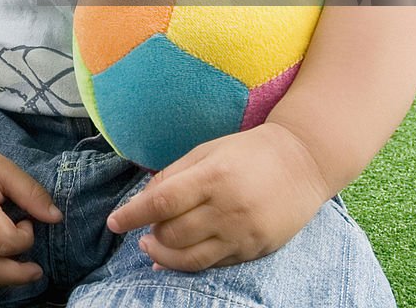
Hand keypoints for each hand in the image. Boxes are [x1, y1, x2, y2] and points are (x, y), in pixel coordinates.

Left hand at [106, 121, 329, 271]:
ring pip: (192, 257)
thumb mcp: (209, 150)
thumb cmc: (249, 151)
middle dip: (150, 234)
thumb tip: (145, 198)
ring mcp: (242, 233)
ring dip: (164, 256)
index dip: (133, 214)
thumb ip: (175, 173)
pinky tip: (175, 260)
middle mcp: (227, 208)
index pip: (163, 201)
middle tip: (141, 230)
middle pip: (174, 233)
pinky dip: (190, 265)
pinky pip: (215, 264)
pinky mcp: (254, 250)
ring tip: (151, 247)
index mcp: (213, 175)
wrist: (302, 162)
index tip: (114, 222)